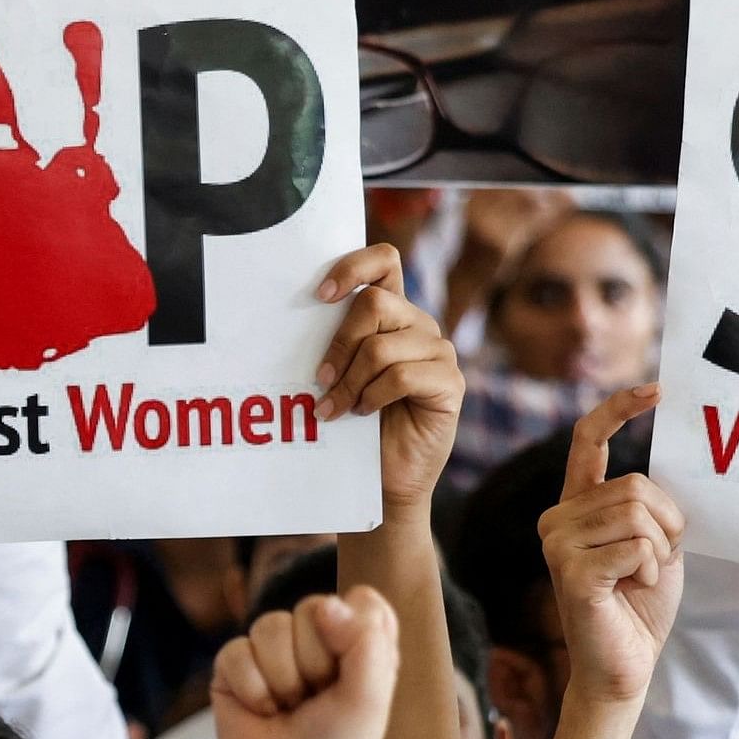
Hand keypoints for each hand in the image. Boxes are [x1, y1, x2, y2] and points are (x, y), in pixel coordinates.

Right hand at [214, 588, 401, 738]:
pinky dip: (253, 689)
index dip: (356, 633)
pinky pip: (236, 651)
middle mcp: (315, 638)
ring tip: (289, 709)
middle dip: (316, 663)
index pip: (361, 600)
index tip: (354, 676)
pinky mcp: (232, 667)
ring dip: (283, 680)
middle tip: (317, 701)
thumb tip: (325, 605)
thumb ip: (365, 639)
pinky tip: (262, 713)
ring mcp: (270, 650)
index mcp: (358, 640)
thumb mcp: (371, 695)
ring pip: (270, 626)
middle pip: (312, 607)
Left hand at [314, 243, 460, 512]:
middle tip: (320, 380)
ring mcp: (438, 351)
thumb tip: (288, 321)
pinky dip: (374, 396)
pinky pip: (402, 376)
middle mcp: (418, 324)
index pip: (383, 261)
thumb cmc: (355, 424)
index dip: (352, 267)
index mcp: (392, 312)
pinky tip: (364, 413)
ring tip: (335, 409)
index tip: (320, 296)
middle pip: (375, 303)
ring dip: (350, 381)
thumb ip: (331, 343)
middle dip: (339, 344)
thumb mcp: (337, 375)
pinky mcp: (450, 382)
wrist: (383, 478)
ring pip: (382, 346)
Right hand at [537, 385, 683, 709]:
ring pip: (637, 515)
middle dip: (666, 523)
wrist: (624, 667)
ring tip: (639, 578)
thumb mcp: (654, 544)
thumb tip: (662, 467)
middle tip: (656, 560)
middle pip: (634, 485)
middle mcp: (557, 519)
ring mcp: (557, 544)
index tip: (655, 390)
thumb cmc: (639, 606)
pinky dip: (649, 570)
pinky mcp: (569, 572)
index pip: (587, 441)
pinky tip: (629, 591)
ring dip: (658, 550)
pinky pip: (635, 548)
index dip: (619, 411)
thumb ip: (649, 506)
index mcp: (575, 506)